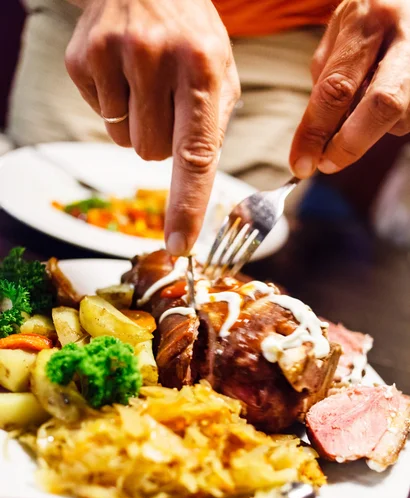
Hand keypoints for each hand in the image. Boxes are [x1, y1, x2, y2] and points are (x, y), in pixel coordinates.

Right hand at [65, 0, 239, 254]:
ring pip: (126, 143)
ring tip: (146, 84)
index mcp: (202, 68)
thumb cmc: (191, 33)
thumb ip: (215, 126)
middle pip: (153, 154)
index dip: (187, 204)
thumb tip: (198, 182)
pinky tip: (124, 74)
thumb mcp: (221, 71)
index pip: (195, 153)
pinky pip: (101, 120)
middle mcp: (155, 59)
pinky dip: (115, 108)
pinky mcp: (81, 60)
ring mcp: (112, 56)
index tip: (179, 244)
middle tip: (168, 100)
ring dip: (139, 126)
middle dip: (164, 140)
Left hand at [290, 0, 409, 178]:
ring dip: (370, 130)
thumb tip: (314, 134)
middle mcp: (406, 38)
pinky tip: (380, 101)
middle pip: (381, 105)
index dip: (315, 131)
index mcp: (370, 20)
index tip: (300, 162)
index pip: (337, 88)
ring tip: (359, 111)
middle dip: (350, 144)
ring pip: (398, 117)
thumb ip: (327, 77)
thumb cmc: (372, 15)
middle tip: (326, 163)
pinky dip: (387, 123)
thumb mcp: (341, 30)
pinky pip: (408, 118)